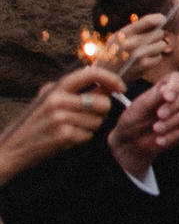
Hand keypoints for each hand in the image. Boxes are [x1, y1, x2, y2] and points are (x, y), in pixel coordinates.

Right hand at [0, 66, 123, 184]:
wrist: (11, 148)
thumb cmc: (34, 124)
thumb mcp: (47, 100)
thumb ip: (71, 91)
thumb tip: (104, 86)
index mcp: (56, 88)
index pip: (91, 74)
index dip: (111, 79)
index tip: (121, 87)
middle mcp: (58, 100)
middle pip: (102, 103)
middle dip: (100, 113)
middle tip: (84, 119)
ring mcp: (60, 118)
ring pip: (98, 121)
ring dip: (89, 128)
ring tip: (70, 129)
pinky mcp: (63, 135)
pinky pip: (89, 135)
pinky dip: (81, 139)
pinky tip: (66, 139)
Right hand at [98, 14, 168, 78]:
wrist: (105, 74)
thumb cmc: (115, 51)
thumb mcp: (119, 36)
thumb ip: (137, 28)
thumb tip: (162, 19)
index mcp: (125, 33)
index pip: (149, 21)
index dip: (160, 19)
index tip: (162, 20)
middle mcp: (132, 43)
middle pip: (159, 33)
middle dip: (157, 36)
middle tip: (148, 40)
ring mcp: (139, 55)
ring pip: (162, 45)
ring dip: (157, 47)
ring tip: (146, 50)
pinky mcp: (144, 66)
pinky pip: (159, 57)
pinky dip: (154, 58)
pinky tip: (144, 60)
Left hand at [107, 72, 178, 178]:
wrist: (131, 143)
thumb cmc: (134, 120)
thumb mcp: (140, 107)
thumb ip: (154, 96)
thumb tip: (166, 88)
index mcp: (165, 88)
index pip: (178, 78)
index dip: (175, 86)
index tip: (166, 97)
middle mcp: (178, 98)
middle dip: (174, 106)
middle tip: (159, 115)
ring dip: (172, 122)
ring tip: (156, 129)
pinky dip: (172, 136)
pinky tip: (159, 141)